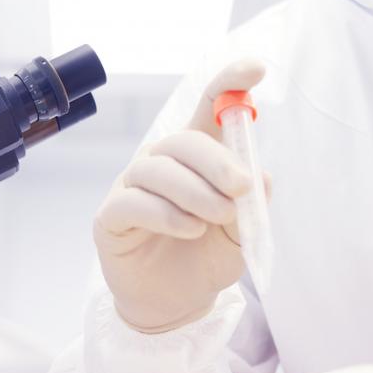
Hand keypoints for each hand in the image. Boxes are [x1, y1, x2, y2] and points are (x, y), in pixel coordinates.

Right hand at [94, 59, 266, 332]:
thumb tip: (260, 174)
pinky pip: (134, 202)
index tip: (257, 67)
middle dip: (217, 160)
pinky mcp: (111, 217)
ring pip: (157, 168)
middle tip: (241, 187)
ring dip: (195, 191)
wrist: (176, 305)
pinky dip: (167, 213)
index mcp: (196, 158)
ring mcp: (131, 187)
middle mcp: (161, 163)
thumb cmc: (206, 258)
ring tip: (218, 217)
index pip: (209, 109)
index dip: (230, 83)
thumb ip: (251, 204)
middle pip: (182, 139)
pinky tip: (190, 229)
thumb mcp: (242, 234)